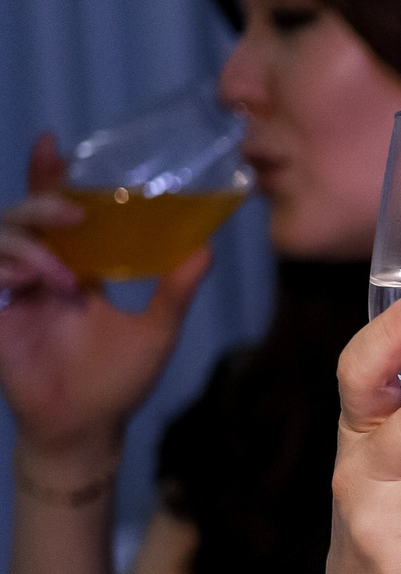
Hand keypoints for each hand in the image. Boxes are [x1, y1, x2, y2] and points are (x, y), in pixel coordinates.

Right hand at [0, 136, 209, 470]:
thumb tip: (207, 247)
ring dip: (30, 246)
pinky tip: (29, 283)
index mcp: (76, 265)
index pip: (57, 211)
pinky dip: (5, 268)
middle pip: (24, 214)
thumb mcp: (156, 331)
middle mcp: (42, 270)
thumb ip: (175, 290)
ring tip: (62, 277)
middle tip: (73, 214)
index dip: (49, 176)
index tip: (52, 143)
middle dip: (43, 202)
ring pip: (1, 237)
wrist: (84, 430)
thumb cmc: (117, 382)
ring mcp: (13, 290)